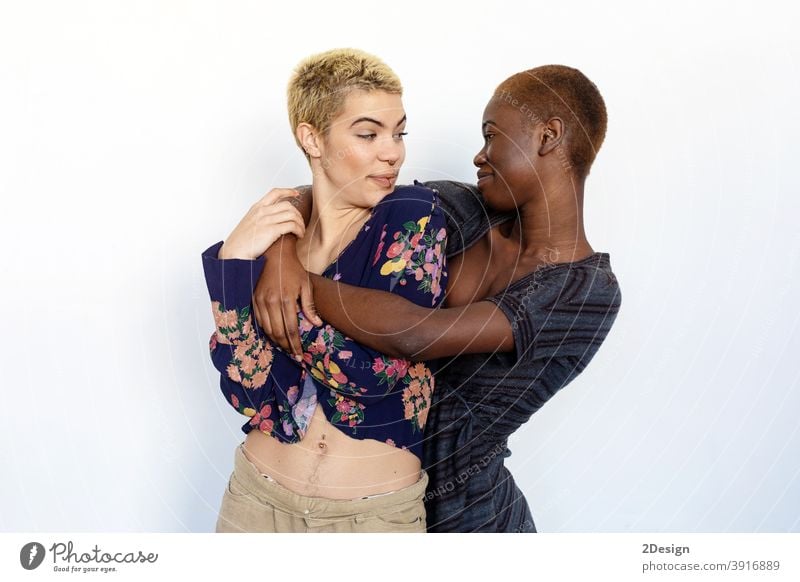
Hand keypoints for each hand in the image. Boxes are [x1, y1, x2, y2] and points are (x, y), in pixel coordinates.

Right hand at [219, 189, 304, 259]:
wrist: (234, 252)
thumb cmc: (241, 242)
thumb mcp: (249, 222)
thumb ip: (260, 217)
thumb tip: (273, 218)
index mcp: (257, 208)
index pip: (275, 192)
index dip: (288, 191)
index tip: (296, 193)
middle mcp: (262, 211)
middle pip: (288, 205)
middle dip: (298, 214)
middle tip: (300, 223)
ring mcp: (266, 220)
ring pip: (292, 215)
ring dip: (300, 223)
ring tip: (301, 232)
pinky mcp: (271, 231)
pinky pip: (292, 226)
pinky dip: (299, 230)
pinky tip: (299, 236)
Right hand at [253, 235, 322, 356]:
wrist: (275, 255)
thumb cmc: (293, 270)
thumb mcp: (306, 285)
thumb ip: (310, 306)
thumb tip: (317, 324)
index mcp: (286, 300)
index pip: (291, 329)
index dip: (295, 344)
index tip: (300, 354)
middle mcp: (271, 302)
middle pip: (278, 333)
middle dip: (286, 346)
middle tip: (294, 355)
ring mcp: (260, 302)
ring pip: (267, 329)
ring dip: (276, 341)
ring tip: (285, 348)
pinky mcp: (254, 300)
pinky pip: (260, 321)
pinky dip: (267, 331)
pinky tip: (274, 336)